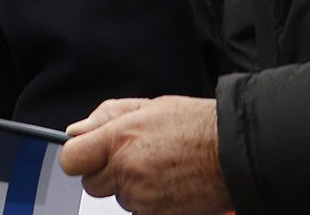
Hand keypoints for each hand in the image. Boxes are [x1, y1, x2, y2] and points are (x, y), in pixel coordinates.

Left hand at [59, 97, 228, 214]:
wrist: (237, 153)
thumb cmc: (198, 126)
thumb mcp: (148, 106)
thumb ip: (106, 117)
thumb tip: (76, 131)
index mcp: (119, 139)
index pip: (72, 159)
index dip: (78, 156)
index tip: (86, 154)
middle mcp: (127, 170)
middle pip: (92, 184)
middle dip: (106, 173)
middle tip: (133, 159)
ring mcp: (143, 198)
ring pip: (119, 199)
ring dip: (131, 188)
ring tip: (160, 168)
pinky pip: (141, 211)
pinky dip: (150, 202)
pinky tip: (169, 184)